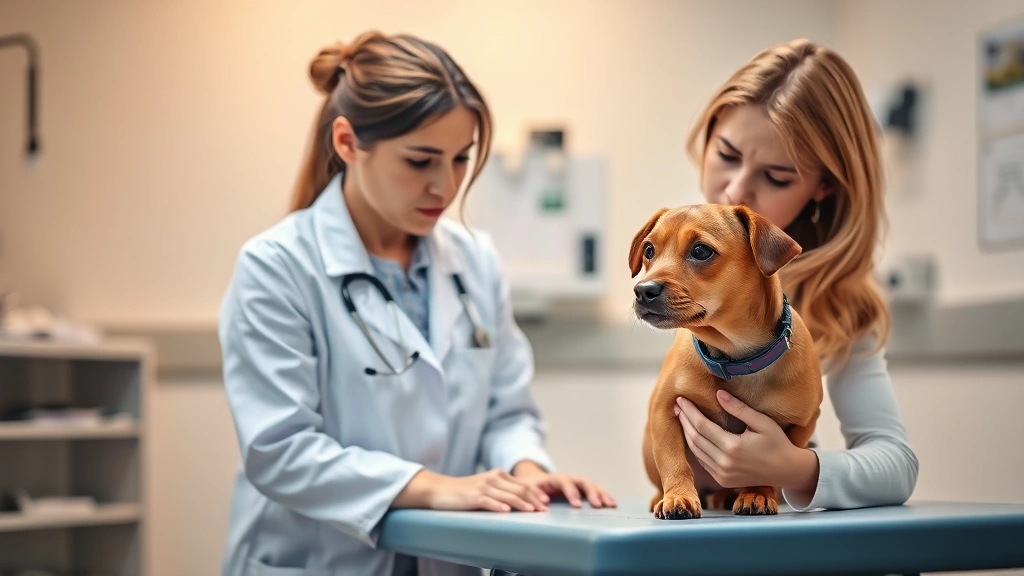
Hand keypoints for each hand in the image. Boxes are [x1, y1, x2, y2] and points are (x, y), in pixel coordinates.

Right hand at [394, 468, 550, 512]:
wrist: (441, 490)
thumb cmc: (465, 492)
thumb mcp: (486, 487)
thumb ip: (502, 491)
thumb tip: (522, 501)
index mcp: (498, 475)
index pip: (522, 484)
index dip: (536, 493)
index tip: (546, 502)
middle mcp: (493, 478)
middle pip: (519, 489)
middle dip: (534, 499)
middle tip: (545, 509)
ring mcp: (483, 487)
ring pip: (507, 495)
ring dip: (521, 503)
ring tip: (532, 511)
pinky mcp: (473, 497)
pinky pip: (489, 501)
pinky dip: (499, 506)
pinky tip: (506, 512)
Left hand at [512, 460, 616, 508]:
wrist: (532, 481)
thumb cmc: (529, 488)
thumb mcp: (526, 490)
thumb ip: (533, 495)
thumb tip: (544, 503)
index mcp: (553, 478)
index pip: (564, 481)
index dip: (571, 492)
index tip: (577, 505)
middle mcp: (567, 479)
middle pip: (582, 480)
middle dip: (592, 492)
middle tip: (598, 505)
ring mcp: (575, 483)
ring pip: (591, 484)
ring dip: (602, 493)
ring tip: (611, 504)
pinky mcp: (580, 489)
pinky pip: (594, 490)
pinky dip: (603, 495)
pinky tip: (612, 503)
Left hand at [674, 390, 814, 489]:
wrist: (787, 471)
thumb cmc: (777, 443)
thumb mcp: (762, 422)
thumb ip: (739, 408)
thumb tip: (719, 394)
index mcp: (733, 448)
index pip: (702, 426)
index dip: (690, 411)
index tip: (681, 399)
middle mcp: (724, 463)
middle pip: (695, 438)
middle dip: (684, 420)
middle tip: (676, 405)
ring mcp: (722, 475)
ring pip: (696, 451)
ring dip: (686, 433)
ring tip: (681, 417)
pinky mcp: (722, 481)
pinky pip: (702, 461)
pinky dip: (695, 447)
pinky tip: (691, 434)